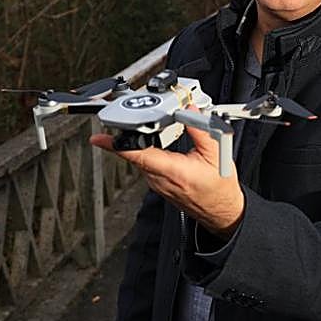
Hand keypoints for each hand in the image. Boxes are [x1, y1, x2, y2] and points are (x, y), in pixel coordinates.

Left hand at [91, 121, 244, 235]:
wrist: (221, 210)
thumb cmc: (219, 187)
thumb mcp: (218, 154)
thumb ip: (202, 129)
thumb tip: (190, 110)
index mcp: (174, 171)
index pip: (139, 155)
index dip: (117, 146)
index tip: (99, 139)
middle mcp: (160, 179)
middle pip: (136, 152)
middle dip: (131, 134)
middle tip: (128, 118)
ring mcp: (156, 183)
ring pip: (140, 158)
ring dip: (142, 142)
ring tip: (152, 128)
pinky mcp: (157, 184)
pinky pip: (146, 164)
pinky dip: (148, 151)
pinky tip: (159, 144)